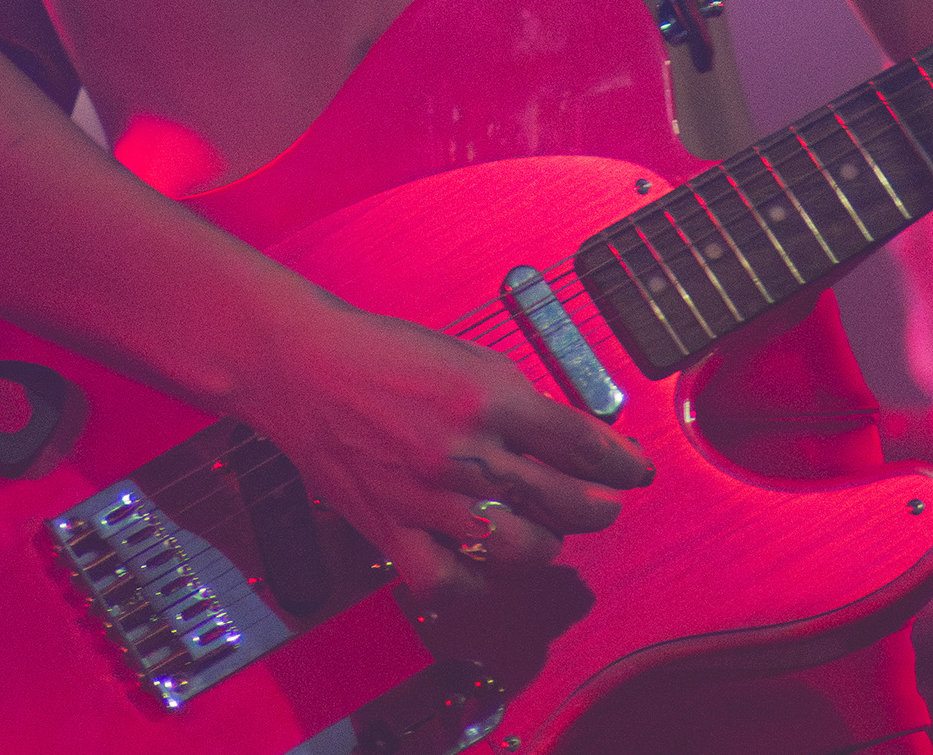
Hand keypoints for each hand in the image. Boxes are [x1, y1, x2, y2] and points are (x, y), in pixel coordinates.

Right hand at [230, 303, 651, 597]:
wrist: (300, 366)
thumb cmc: (377, 352)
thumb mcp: (465, 356)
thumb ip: (519, 399)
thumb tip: (572, 437)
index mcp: (486, 395)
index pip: (581, 443)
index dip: (620, 462)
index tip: (632, 469)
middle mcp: (463, 450)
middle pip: (564, 500)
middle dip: (598, 507)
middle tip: (603, 504)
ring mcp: (428, 496)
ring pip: (522, 548)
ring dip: (548, 545)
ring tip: (549, 533)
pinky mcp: (392, 529)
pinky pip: (452, 580)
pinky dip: (478, 580)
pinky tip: (487, 564)